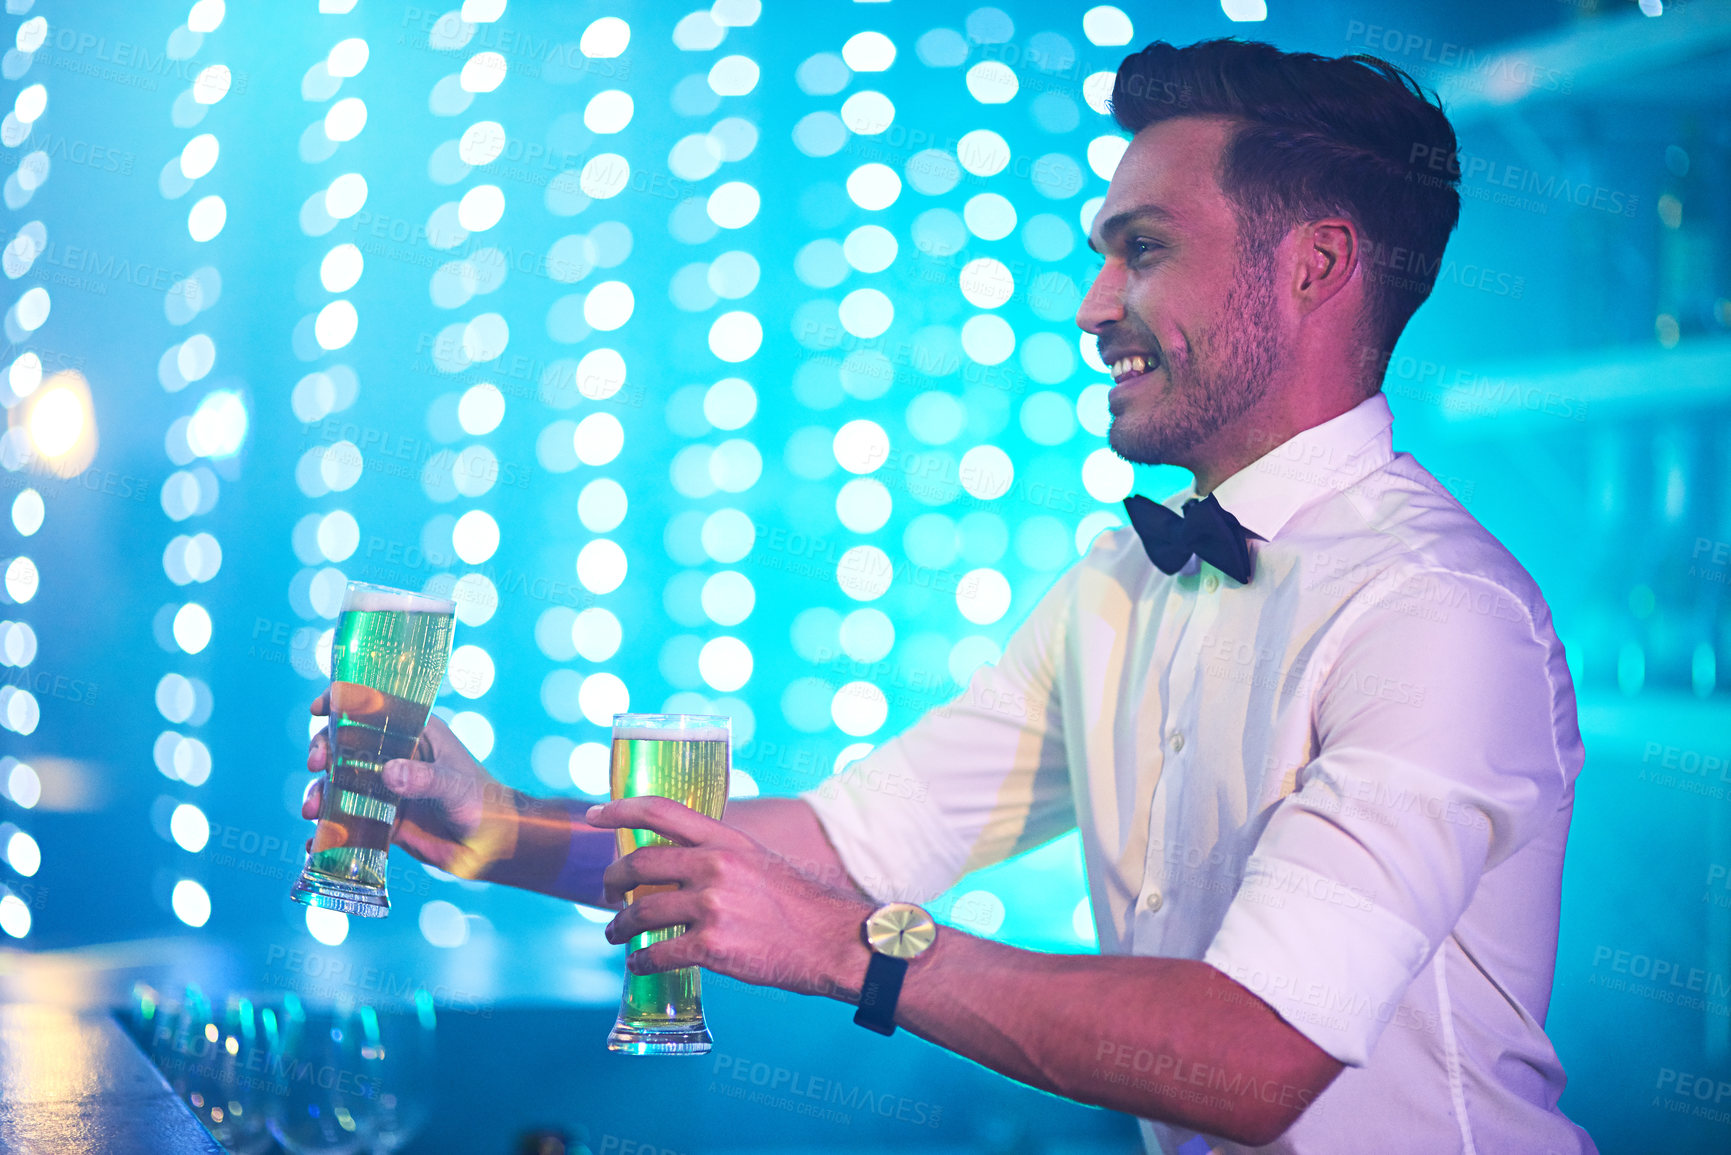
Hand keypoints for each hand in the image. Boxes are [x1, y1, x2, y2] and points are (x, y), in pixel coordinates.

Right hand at [301, 692, 523, 877]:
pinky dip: (329, 831)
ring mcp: (387, 788)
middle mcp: (397, 757)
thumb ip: (426, 779)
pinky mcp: (383, 820)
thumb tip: (388, 774)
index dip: (344, 702)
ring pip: (340, 783)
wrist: (495, 848)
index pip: (376, 707)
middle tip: (316, 766)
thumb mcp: (455, 786)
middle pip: (346, 744)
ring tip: (313, 812)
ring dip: (319, 793)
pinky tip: (315, 845)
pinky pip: (348, 822)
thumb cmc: (486, 805)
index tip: (319, 709)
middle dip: (323, 751)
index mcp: (417, 734)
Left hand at [586, 796, 874, 999]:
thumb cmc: (801, 906)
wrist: (833, 942)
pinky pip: (657, 954)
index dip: (621, 809)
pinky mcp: (711, 946)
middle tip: (608, 893)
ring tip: (615, 935)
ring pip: (642, 913)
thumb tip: (684, 864)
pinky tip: (639, 966)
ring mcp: (711, 906)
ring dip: (620, 927)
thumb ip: (722, 858)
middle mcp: (715, 866)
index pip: (661, 811)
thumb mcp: (760, 862)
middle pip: (640, 864)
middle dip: (613, 881)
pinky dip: (641, 962)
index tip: (595, 815)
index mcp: (727, 840)